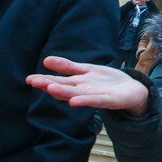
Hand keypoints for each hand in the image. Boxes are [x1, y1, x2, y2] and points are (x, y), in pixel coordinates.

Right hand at [26, 56, 148, 115]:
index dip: (44, 80)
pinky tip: (74, 102)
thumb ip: (68, 67)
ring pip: (78, 94)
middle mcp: (84, 91)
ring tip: (50, 88)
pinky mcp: (110, 100)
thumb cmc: (107, 82)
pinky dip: (85, 101)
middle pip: (65, 88)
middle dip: (49, 84)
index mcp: (78, 83)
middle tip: (33, 81)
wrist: (133, 90)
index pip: (58, 81)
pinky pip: (97, 101)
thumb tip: (46, 60)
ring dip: (65, 93)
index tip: (29, 79)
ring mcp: (96, 96)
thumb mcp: (87, 70)